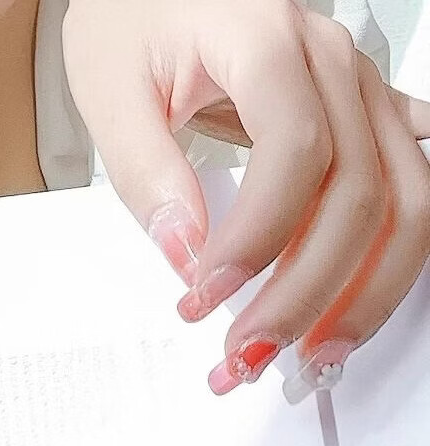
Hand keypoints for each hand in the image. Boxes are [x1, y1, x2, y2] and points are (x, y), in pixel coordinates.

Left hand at [63, 0, 429, 400]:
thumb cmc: (128, 17)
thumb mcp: (108, 87)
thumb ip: (147, 171)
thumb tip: (185, 254)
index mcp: (267, 38)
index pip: (296, 151)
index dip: (259, 236)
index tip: (207, 294)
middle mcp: (333, 60)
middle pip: (360, 189)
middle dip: (308, 286)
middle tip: (248, 349)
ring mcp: (361, 85)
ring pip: (406, 197)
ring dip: (366, 287)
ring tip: (312, 350)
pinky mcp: (365, 111)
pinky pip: (408, 184)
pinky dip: (390, 252)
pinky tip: (362, 300)